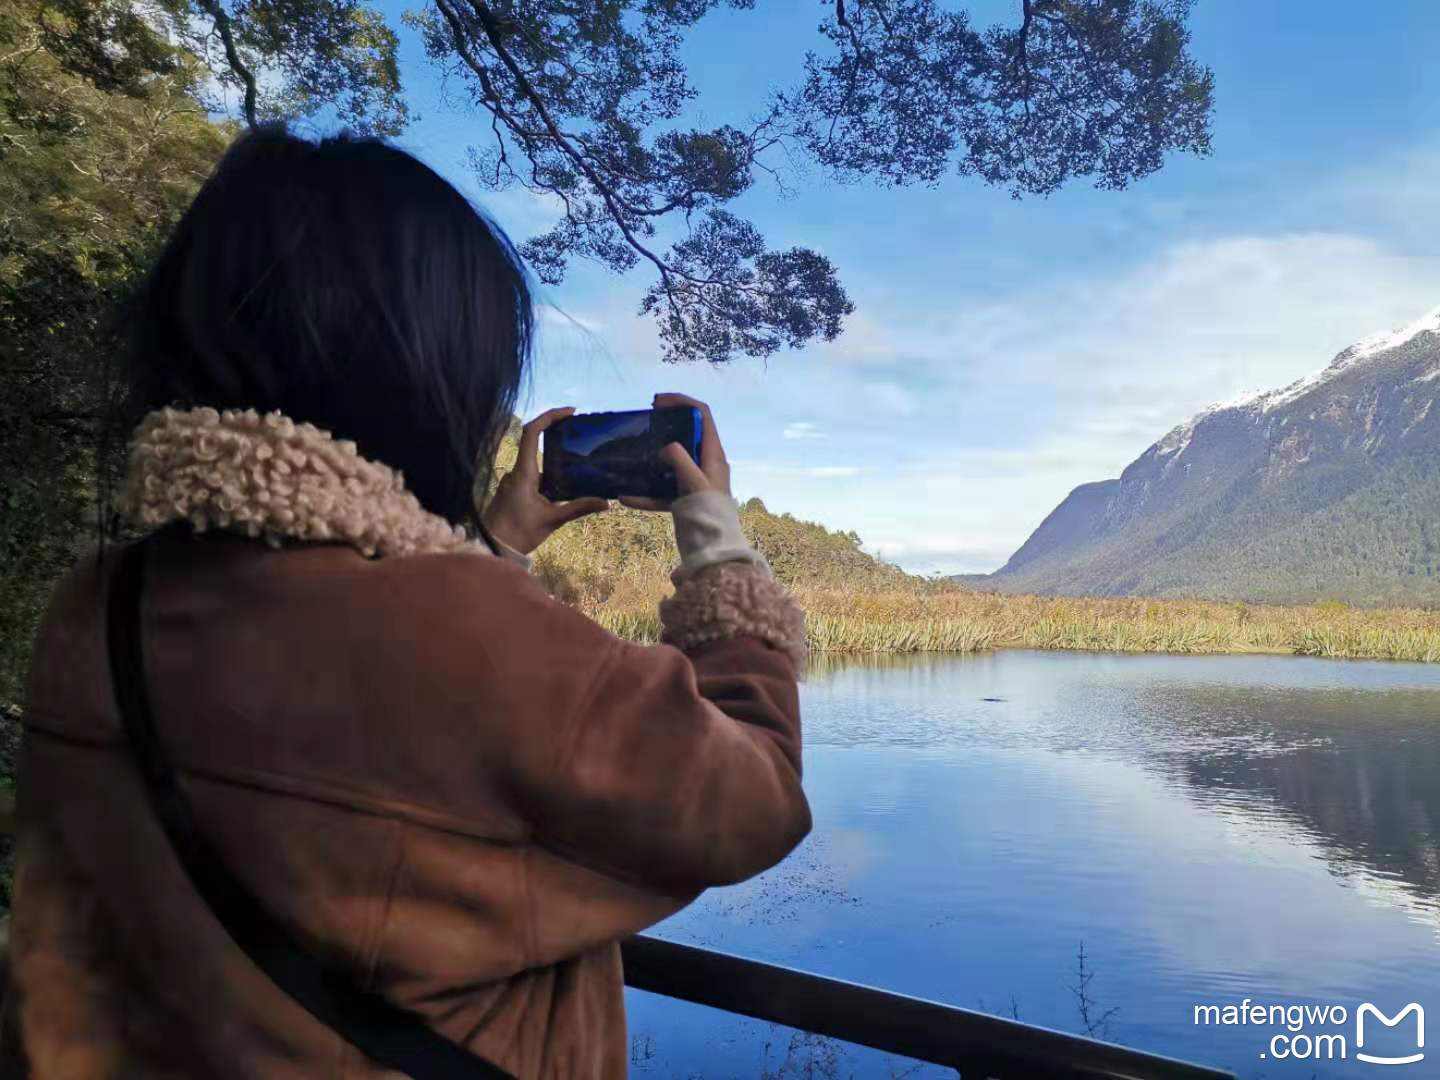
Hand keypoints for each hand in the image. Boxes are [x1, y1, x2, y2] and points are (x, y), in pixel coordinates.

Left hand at [482, 407, 608, 553]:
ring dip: (555, 460)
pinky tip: (564, 486)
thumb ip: (578, 508)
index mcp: (523, 472)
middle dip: (557, 434)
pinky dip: (549, 475)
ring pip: (536, 462)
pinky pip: (533, 475)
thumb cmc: (518, 533)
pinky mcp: (514, 490)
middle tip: (579, 432)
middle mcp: (516, 471)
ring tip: (578, 463)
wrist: (493, 548)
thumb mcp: (552, 520)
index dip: (549, 417)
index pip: (531, 432)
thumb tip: (606, 503)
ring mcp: (513, 480)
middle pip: (535, 441)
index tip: (570, 413)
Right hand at [618, 392, 730, 511]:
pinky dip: (647, 494)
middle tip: (646, 420)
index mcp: (713, 455)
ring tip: (635, 451)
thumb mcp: (693, 482)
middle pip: (687, 434)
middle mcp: (706, 464)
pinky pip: (663, 491)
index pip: (702, 415)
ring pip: (673, 461)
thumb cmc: (708, 514)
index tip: (658, 402)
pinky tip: (627, 498)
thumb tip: (666, 447)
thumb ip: (679, 459)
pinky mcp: (686, 499)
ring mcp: (695, 482)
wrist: (712, 550)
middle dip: (666, 425)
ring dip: (654, 457)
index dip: (682, 402)